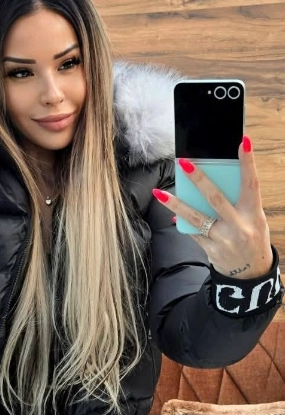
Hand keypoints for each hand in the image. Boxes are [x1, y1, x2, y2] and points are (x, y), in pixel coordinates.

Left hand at [152, 135, 273, 278]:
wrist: (251, 273)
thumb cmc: (251, 237)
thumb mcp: (254, 219)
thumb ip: (237, 202)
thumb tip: (210, 182)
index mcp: (254, 214)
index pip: (251, 183)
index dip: (248, 163)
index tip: (243, 142)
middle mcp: (238, 226)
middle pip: (215, 198)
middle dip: (199, 180)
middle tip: (184, 163)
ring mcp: (223, 239)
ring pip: (196, 218)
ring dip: (176, 204)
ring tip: (160, 193)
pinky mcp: (211, 250)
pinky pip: (193, 233)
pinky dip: (183, 223)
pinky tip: (173, 214)